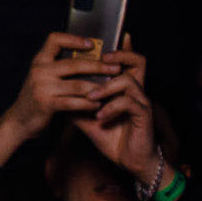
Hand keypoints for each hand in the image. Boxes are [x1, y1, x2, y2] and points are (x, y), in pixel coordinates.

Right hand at [0, 31, 115, 165]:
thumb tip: (90, 58)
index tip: (91, 44)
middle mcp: (40, 71)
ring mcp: (42, 87)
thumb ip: (59, 68)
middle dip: (99, 66)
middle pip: (74, 63)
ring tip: (113, 89)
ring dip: (98, 88)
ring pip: (78, 85)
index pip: (55, 40)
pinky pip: (73, 102)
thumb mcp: (43, 77)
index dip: (74, 39)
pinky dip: (88, 104)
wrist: (19, 120)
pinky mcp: (46, 103)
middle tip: (116, 69)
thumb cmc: (38, 97)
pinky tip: (99, 105)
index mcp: (40, 61)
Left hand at [73, 38, 160, 179]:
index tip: (103, 40)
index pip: (125, 62)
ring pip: (128, 81)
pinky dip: (112, 107)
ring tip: (91, 98)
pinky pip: (129, 103)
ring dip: (106, 87)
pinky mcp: (145, 115)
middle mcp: (136, 91)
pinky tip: (100, 117)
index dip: (119, 49)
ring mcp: (142, 102)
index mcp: (124, 89)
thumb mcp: (88, 118)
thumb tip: (56, 92)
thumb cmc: (111, 136)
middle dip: (120, 56)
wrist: (128, 160)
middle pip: (138, 62)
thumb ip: (76, 103)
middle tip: (101, 58)